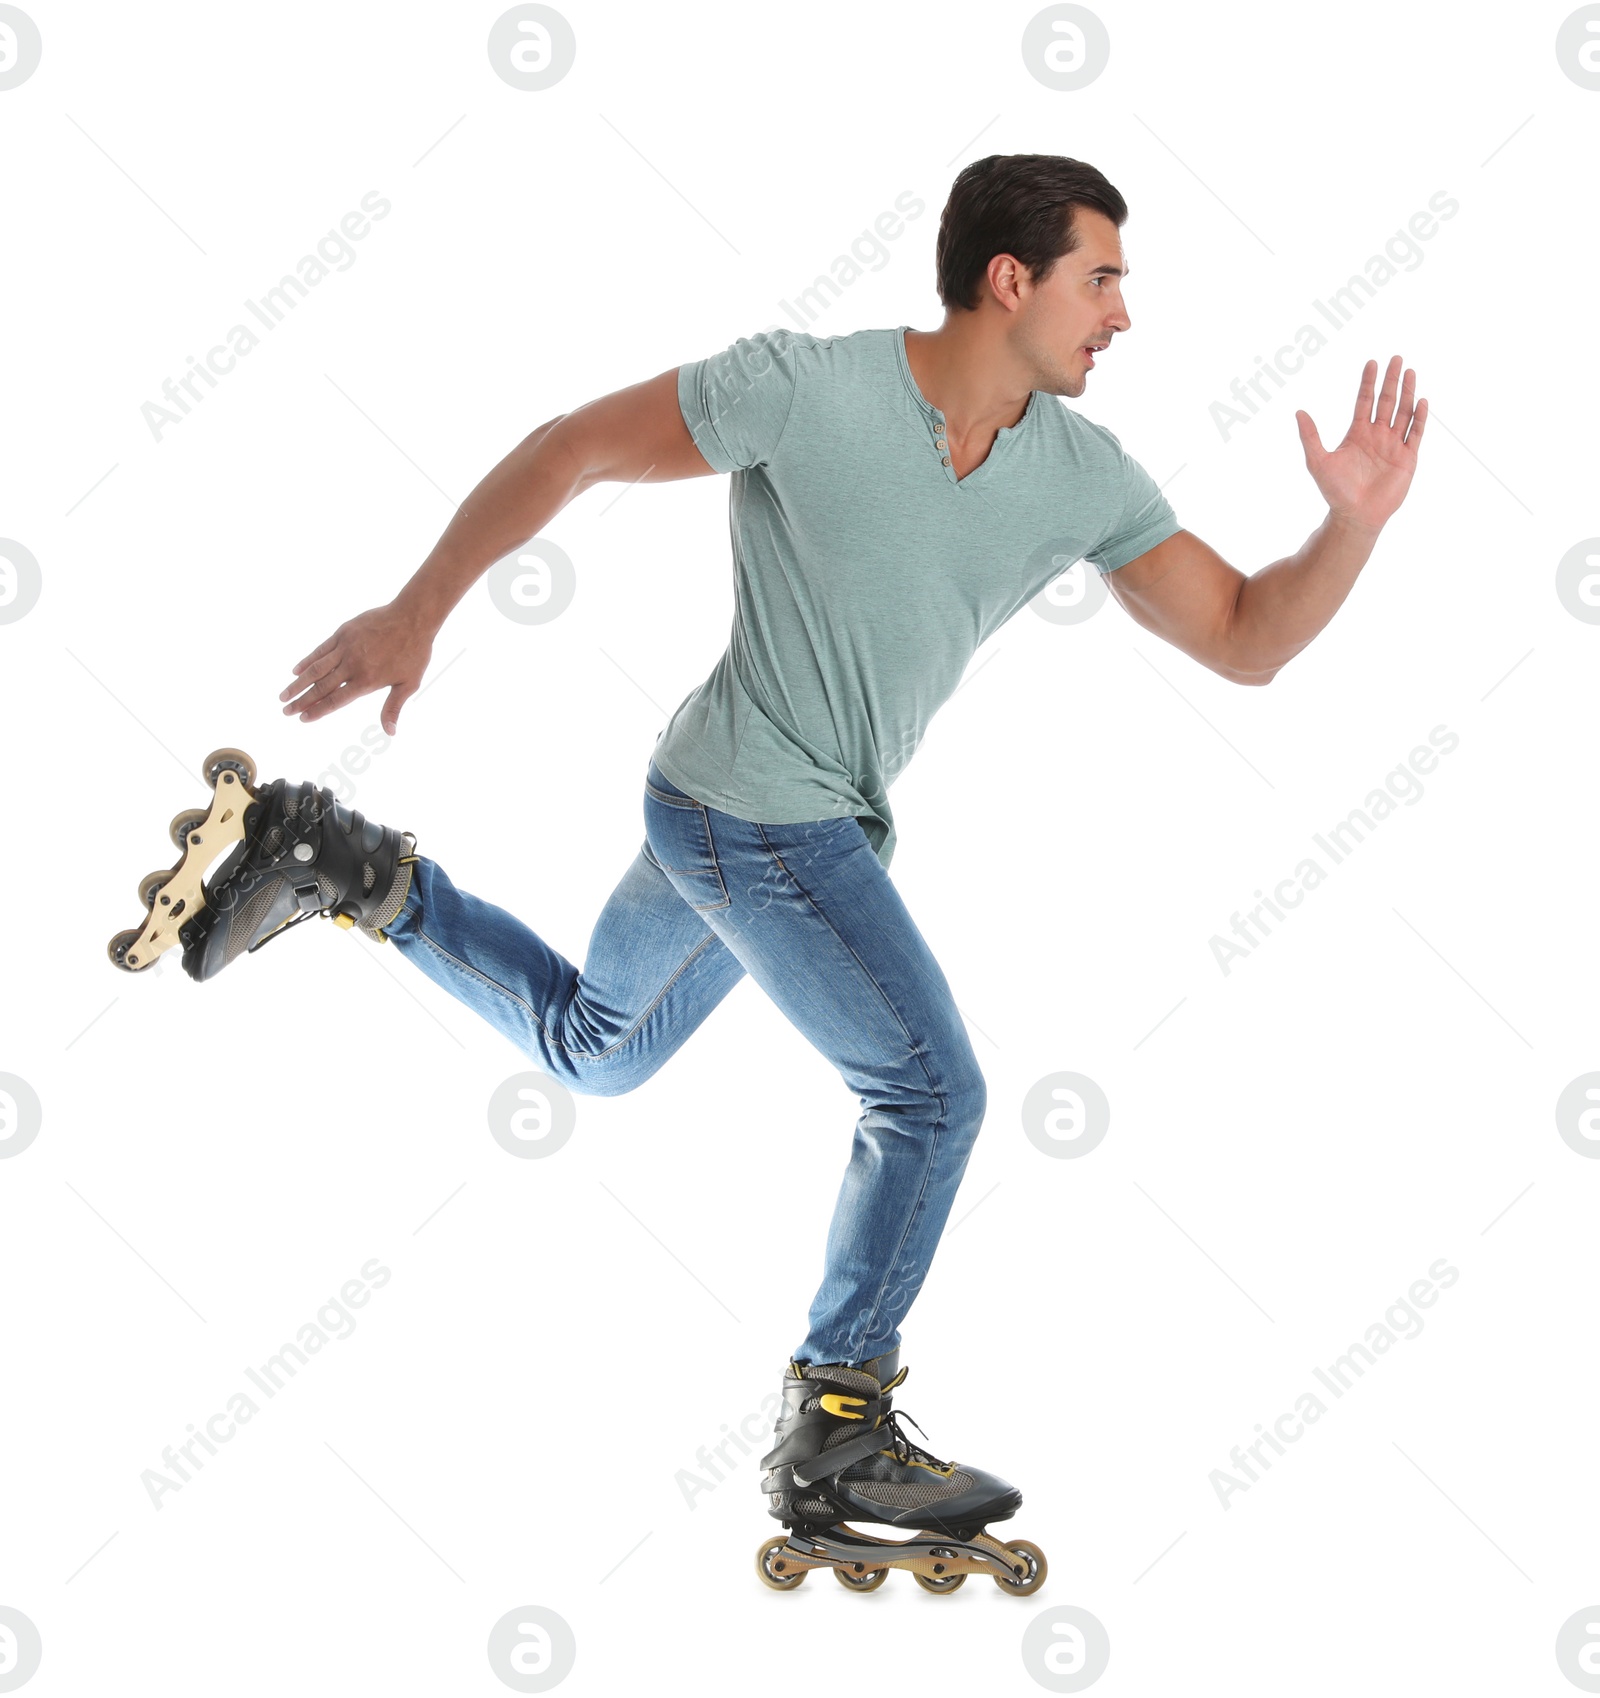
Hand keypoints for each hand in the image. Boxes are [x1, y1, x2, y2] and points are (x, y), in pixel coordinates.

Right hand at [279, 600, 434, 733]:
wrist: (413, 617)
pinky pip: (321, 650)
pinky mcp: (343, 633)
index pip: (336, 700)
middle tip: (286, 711)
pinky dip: (307, 661)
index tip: (303, 719)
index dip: (318, 711)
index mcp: (366, 681)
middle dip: (302, 701)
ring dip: (298, 683)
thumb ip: (393, 708)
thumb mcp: (409, 684)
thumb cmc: (414, 652)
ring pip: (316, 669)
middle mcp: (352, 665)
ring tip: (283, 695)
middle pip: (321, 687)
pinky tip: (296, 670)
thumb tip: (390, 732)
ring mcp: (345, 647)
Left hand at [1294, 356, 1426, 533]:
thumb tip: (1298, 412)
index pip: (1364, 401)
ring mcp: (1394, 445)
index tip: (1372, 363)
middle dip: (1392, 380)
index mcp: (1357, 433)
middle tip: (1396, 358)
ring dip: (1408, 392)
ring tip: (1410, 371)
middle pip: (1386, 401)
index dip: (1368, 382)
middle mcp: (1377, 436)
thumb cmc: (1335, 491)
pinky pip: (1416, 433)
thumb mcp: (1318, 461)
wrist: (1355, 515)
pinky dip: (1420, 417)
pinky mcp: (1407, 458)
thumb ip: (1310, 437)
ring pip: (1403, 412)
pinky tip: (1421, 400)